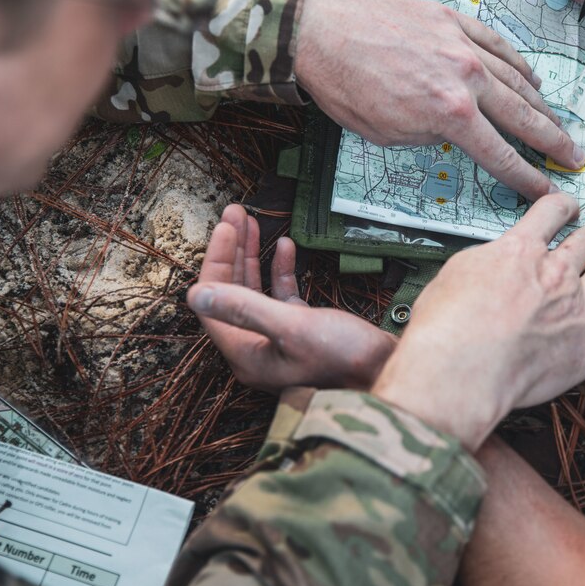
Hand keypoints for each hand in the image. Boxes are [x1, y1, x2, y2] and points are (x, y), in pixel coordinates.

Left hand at [187, 204, 395, 390]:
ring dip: (253, 256)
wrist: (389, 372)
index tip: (225, 227)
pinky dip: (281, 271)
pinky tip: (286, 246)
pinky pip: (281, 296)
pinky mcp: (303, 333)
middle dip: (233, 251)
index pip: (215, 301)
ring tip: (252, 222)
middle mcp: (257, 348)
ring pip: (255, 291)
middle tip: (236, 213)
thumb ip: (244, 308)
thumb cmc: (344, 357)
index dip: (217, 261)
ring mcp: (279, 340)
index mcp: (246, 353)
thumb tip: (195, 295)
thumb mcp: (292, 328)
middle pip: (232, 292)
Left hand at [295, 0, 584, 200]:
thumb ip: (431, 135)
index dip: (527, 177)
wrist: (320, 32)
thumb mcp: (388, 135)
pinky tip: (531, 77)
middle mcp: (466, 77)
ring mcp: (462, 44)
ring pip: (517, 78)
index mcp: (450, 114)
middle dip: (552, 141)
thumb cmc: (345, 88)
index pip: (501, 154)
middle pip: (523, 116)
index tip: (549, 189)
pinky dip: (518, 62)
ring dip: (542, 105)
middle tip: (575, 157)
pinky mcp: (452, 19)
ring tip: (559, 124)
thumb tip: (454, 134)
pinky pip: (497, 43)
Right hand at [371, 194, 584, 450]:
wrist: (461, 369)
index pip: (551, 213)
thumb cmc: (447, 326)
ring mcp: (578, 309)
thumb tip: (495, 261)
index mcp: (521, 251)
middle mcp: (556, 274)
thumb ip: (487, 261)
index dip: (562, 206)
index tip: (568, 207)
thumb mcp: (457, 272)